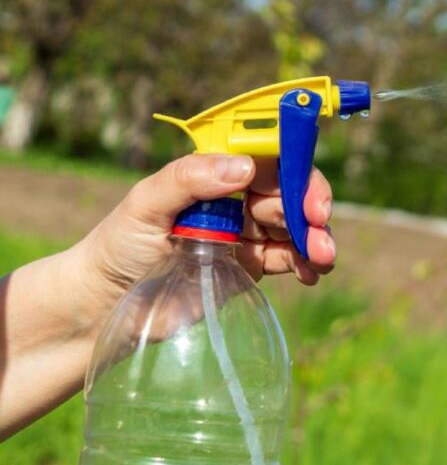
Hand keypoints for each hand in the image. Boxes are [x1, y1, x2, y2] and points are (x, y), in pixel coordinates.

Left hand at [82, 153, 335, 306]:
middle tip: (318, 228)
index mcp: (214, 174)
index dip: (295, 171)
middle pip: (289, 193)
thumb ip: (189, 179)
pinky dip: (307, 264)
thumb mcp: (145, 204)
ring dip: (316, 239)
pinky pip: (290, 258)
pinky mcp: (251, 265)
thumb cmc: (118, 246)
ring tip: (322, 260)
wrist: (107, 304)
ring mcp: (246, 232)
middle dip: (311, 208)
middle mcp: (235, 198)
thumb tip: (242, 167)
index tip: (307, 192)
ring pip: (296, 227)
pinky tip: (311, 274)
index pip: (267, 160)